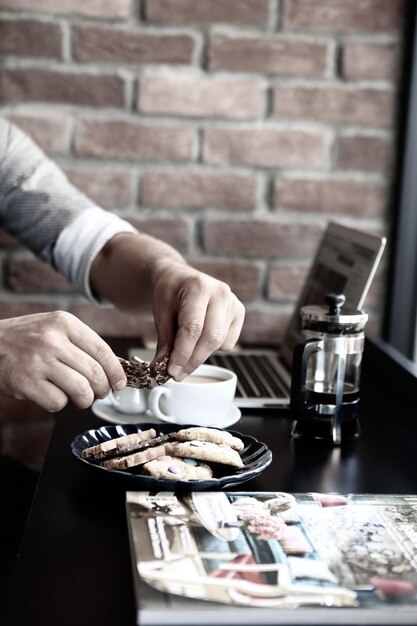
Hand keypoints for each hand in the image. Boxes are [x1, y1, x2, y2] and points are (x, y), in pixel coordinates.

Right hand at [0, 311, 125, 411]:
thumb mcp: (52, 328)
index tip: (119, 383)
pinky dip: (59, 403)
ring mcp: (39, 361)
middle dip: (102, 389)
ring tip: (79, 398)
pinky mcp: (26, 382)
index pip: (102, 350)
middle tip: (98, 393)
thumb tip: (112, 370)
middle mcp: (52, 340)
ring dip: (84, 400)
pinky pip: (58, 402)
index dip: (116, 371)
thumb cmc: (24, 339)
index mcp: (64, 323)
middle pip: (95, 373)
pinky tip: (51, 394)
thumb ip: (80, 344)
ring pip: (81, 390)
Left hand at [89, 232, 244, 379]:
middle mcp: (220, 293)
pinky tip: (201, 339)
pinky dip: (213, 348)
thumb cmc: (170, 293)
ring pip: (219, 342)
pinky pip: (229, 342)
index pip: (193, 328)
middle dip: (193, 361)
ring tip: (184, 356)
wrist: (180, 278)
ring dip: (200, 356)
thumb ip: (165, 341)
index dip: (183, 353)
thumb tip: (162, 369)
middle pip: (211, 338)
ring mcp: (233, 302)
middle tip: (177, 374)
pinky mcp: (239, 312)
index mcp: (198, 287)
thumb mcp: (161, 313)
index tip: (172, 370)